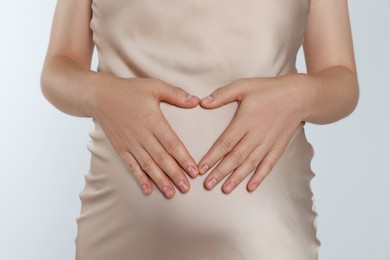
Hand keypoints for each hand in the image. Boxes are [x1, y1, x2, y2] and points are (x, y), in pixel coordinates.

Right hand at [90, 76, 199, 198]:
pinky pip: (132, 166)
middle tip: (187, 188)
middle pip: (162, 159)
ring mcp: (130, 144)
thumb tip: (197, 100)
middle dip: (175, 175)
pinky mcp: (121, 148)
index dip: (184, 158)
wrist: (99, 96)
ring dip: (160, 181)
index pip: (172, 144)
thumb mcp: (154, 86)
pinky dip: (140, 179)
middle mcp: (142, 135)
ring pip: (148, 166)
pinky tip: (148, 190)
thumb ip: (176, 94)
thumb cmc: (129, 90)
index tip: (194, 171)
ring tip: (172, 193)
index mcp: (153, 121)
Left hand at [198, 75, 307, 192]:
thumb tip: (202, 102)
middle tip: (208, 185)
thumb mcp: (244, 85)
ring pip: (250, 164)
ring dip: (237, 178)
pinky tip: (251, 187)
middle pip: (235, 158)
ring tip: (225, 189)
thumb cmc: (269, 89)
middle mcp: (256, 135)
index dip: (212, 157)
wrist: (299, 96)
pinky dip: (259, 177)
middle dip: (220, 172)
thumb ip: (222, 94)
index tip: (200, 168)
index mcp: (245, 121)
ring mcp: (268, 143)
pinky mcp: (278, 147)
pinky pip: (268, 165)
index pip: (225, 143)